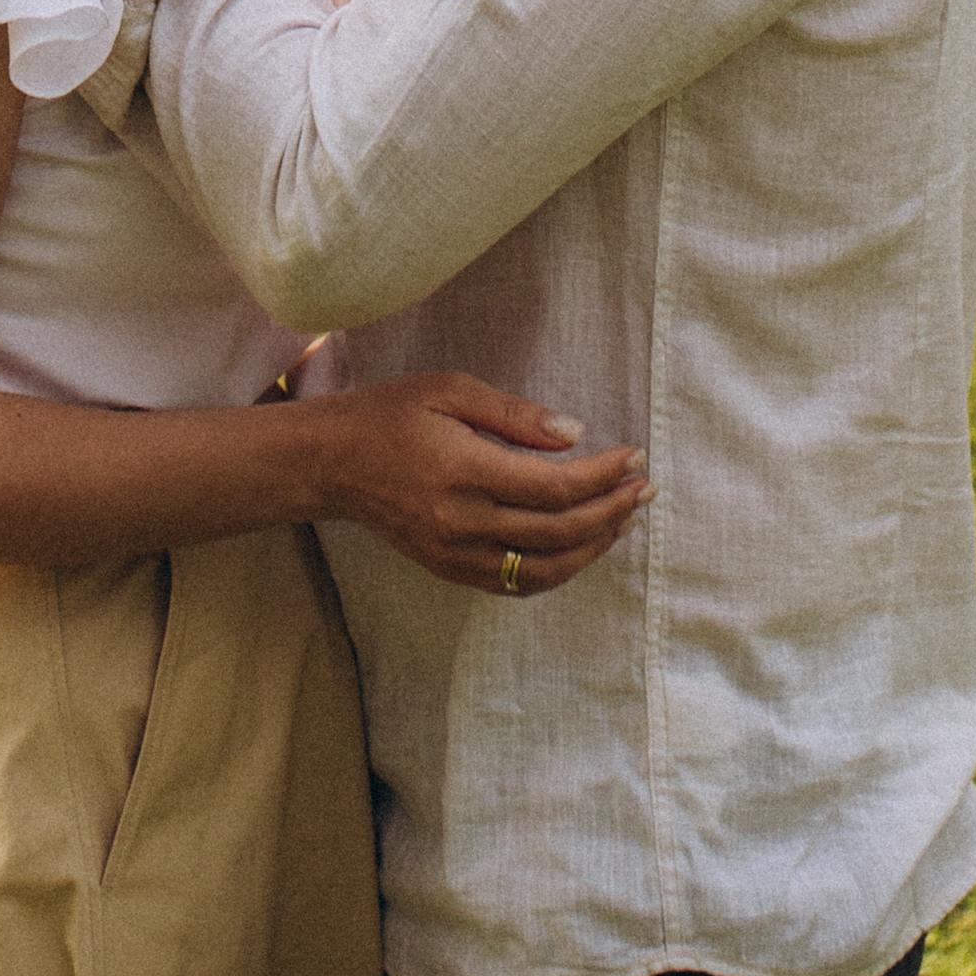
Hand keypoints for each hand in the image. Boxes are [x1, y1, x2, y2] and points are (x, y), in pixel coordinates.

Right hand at [311, 373, 649, 593]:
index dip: (604, 476)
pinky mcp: (450, 570)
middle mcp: (464, 522)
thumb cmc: (390, 414)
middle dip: (613, 510)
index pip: (556, 487)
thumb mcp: (449, 390)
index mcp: (466, 471)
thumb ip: (514, 414)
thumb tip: (575, 435)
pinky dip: (557, 571)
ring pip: (545, 569)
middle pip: (560, 532)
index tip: (634, 457)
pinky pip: (516, 584)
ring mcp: (456, 554)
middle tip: (644, 487)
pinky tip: (578, 547)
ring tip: (622, 519)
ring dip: (593, 548)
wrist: (331, 462)